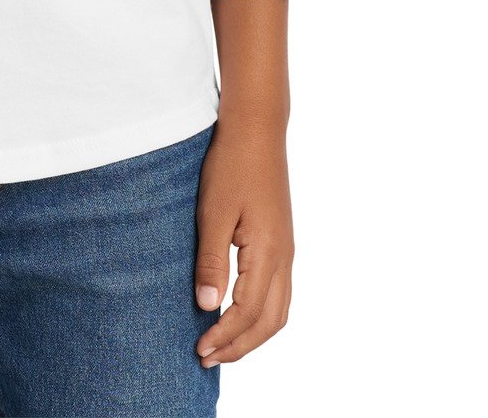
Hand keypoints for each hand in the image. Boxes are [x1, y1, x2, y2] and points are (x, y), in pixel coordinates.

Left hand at [193, 111, 293, 367]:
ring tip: (222, 344)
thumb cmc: (231, 165)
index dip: (225, 336)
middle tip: (207, 357)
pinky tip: (238, 313)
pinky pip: (280, 294)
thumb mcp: (213, 211)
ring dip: (252, 334)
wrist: (257, 130)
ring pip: (279, 311)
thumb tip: (207, 306)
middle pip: (270, 321)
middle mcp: (284, 257)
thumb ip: (212, 260)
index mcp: (268, 252)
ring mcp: (287, 251)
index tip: (200, 349)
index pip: (248, 312)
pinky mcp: (282, 242)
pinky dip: (261, 315)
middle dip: (240, 346)